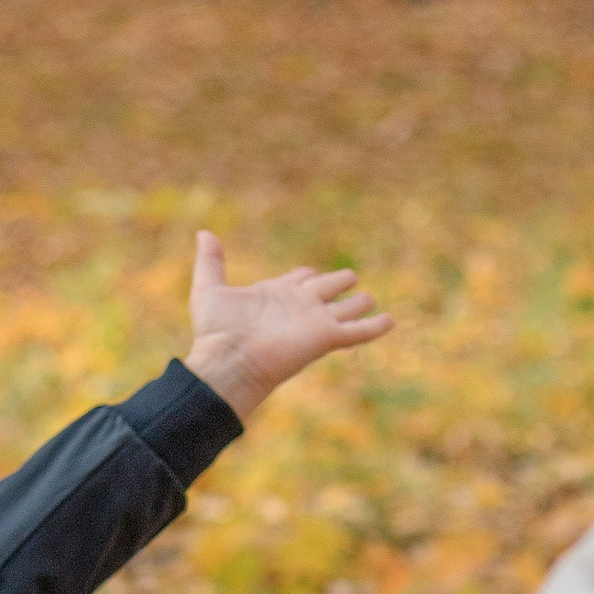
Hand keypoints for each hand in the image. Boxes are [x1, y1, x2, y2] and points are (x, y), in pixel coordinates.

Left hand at [182, 230, 393, 422]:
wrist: (228, 360)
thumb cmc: (217, 330)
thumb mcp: (209, 288)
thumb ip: (211, 261)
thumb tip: (204, 233)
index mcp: (275, 295)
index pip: (298, 280)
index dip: (305, 275)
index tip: (308, 273)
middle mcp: (297, 307)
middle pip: (325, 290)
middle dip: (337, 282)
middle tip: (351, 277)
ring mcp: (313, 322)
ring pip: (344, 308)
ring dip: (358, 303)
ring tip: (370, 298)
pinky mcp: (325, 337)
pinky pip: (357, 330)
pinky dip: (374, 327)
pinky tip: (390, 321)